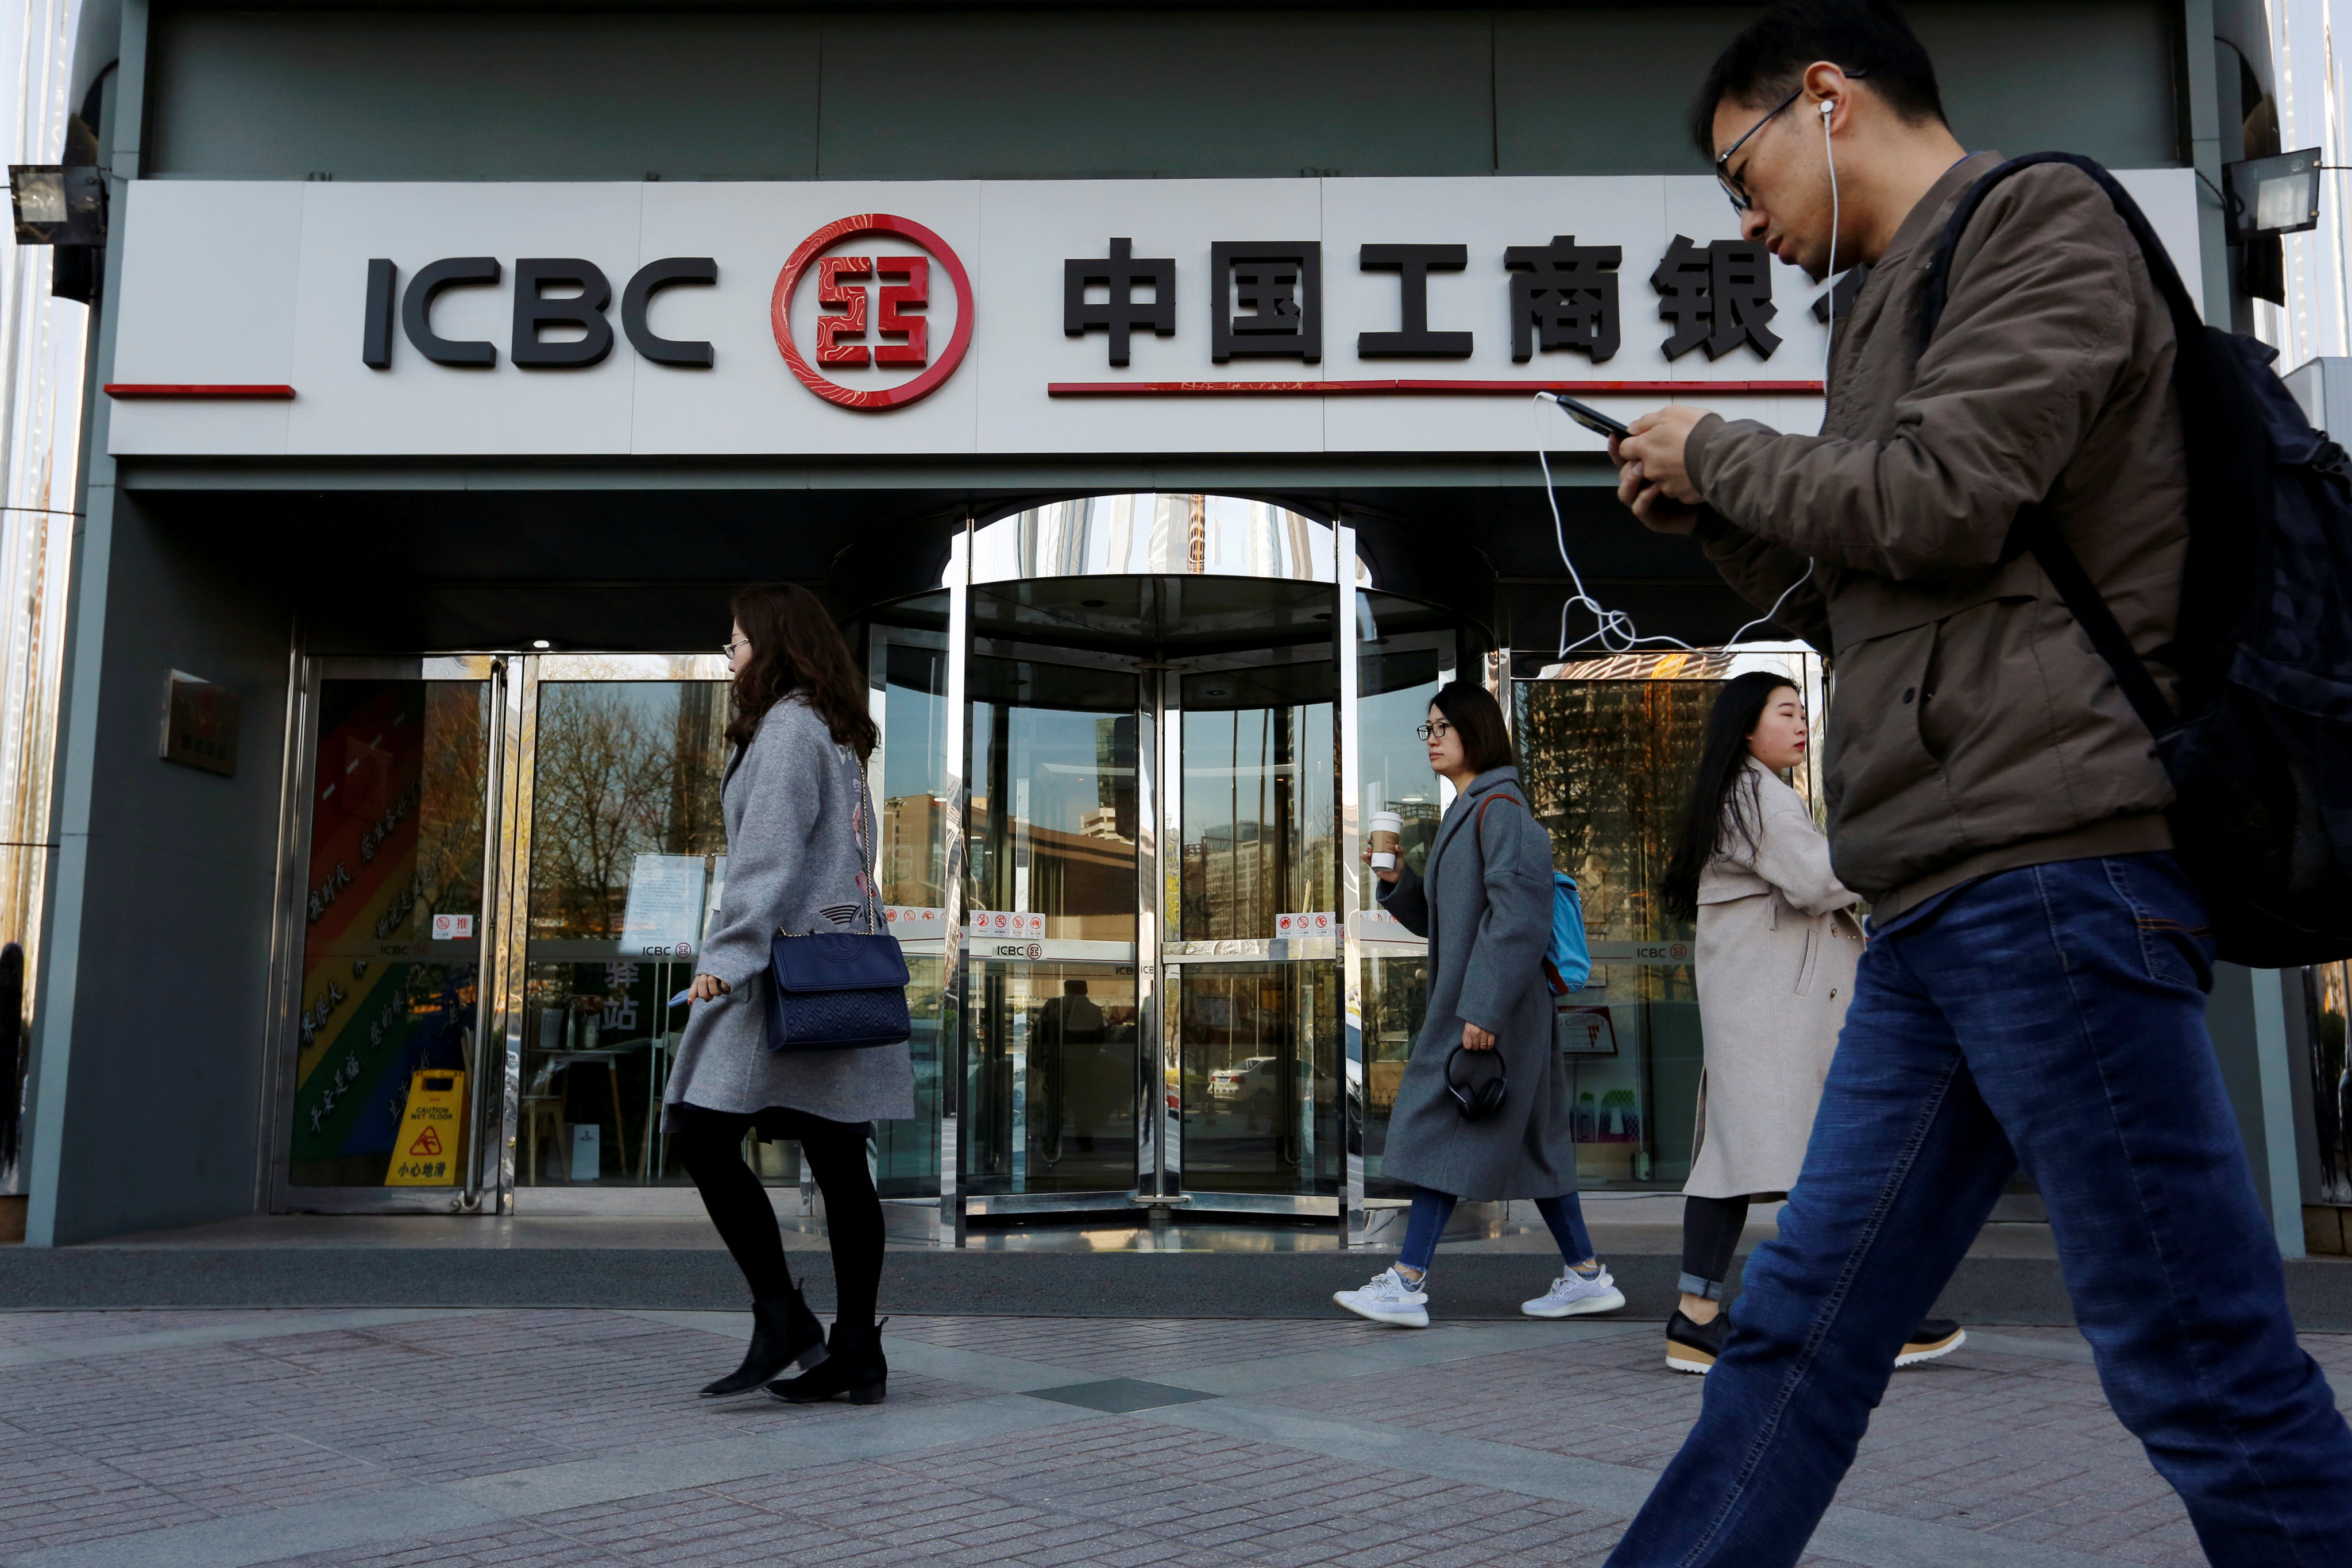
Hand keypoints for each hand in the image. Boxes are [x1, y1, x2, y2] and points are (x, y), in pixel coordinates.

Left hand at [688, 972, 730, 1001]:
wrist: (733, 960)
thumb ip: (706, 987)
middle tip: (709, 998)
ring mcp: (717, 970)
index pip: (696, 983)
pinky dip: (725, 989)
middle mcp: (708, 970)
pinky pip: (723, 984)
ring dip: (715, 991)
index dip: (692, 993)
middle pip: (702, 983)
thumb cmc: (721, 971)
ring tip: (719, 992)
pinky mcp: (727, 972)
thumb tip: (706, 999)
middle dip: (705, 994)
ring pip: (711, 982)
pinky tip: (726, 989)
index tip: (690, 1002)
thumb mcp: (711, 977)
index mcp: (703, 972)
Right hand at [1360, 843, 1400, 884]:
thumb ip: (1400, 851)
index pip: (1378, 844)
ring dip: (1367, 852)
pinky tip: (1361, 855)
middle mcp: (1379, 855)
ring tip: (1369, 852)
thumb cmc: (1400, 866)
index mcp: (1385, 850)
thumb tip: (1396, 846)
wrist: (1398, 877)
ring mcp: (1377, 861)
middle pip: (1372, 849)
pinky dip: (1364, 858)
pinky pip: (1368, 862)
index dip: (1373, 840)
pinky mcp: (1374, 867)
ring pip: (1370, 855)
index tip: (1371, 838)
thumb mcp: (1400, 857)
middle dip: (1369, 846)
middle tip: (1370, 846)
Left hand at [1461, 1021, 1496, 1050]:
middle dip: (1475, 1046)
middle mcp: (1476, 1033)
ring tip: (1481, 1043)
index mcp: (1468, 1030)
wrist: (1483, 1008)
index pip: (1467, 1046)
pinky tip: (1487, 1045)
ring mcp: (1484, 1033)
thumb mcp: (1467, 1025)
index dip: (1469, 1046)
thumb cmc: (1474, 1018)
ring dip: (1482, 1047)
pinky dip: (1489, 1047)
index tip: (1470, 1044)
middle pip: (1475, 1047)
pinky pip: (1490, 1044)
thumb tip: (1468, 1046)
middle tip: (1476, 1043)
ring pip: (1483, 1047)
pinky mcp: (1492, 1033)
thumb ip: (1467, 1035)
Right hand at [1610, 407, 1709, 532]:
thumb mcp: (1679, 443)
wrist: (1720, 494)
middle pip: (1622, 474)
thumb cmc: (1702, 468)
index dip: (1617, 448)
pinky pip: (1639, 508)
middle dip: (1627, 465)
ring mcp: (1647, 501)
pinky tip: (1655, 488)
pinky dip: (1644, 497)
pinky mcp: (1654, 517)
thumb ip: (1660, 434)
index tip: (1614, 437)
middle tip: (1639, 456)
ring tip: (1642, 470)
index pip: (1625, 456)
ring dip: (1630, 480)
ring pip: (1624, 493)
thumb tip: (1635, 427)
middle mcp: (1645, 484)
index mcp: (1649, 465)